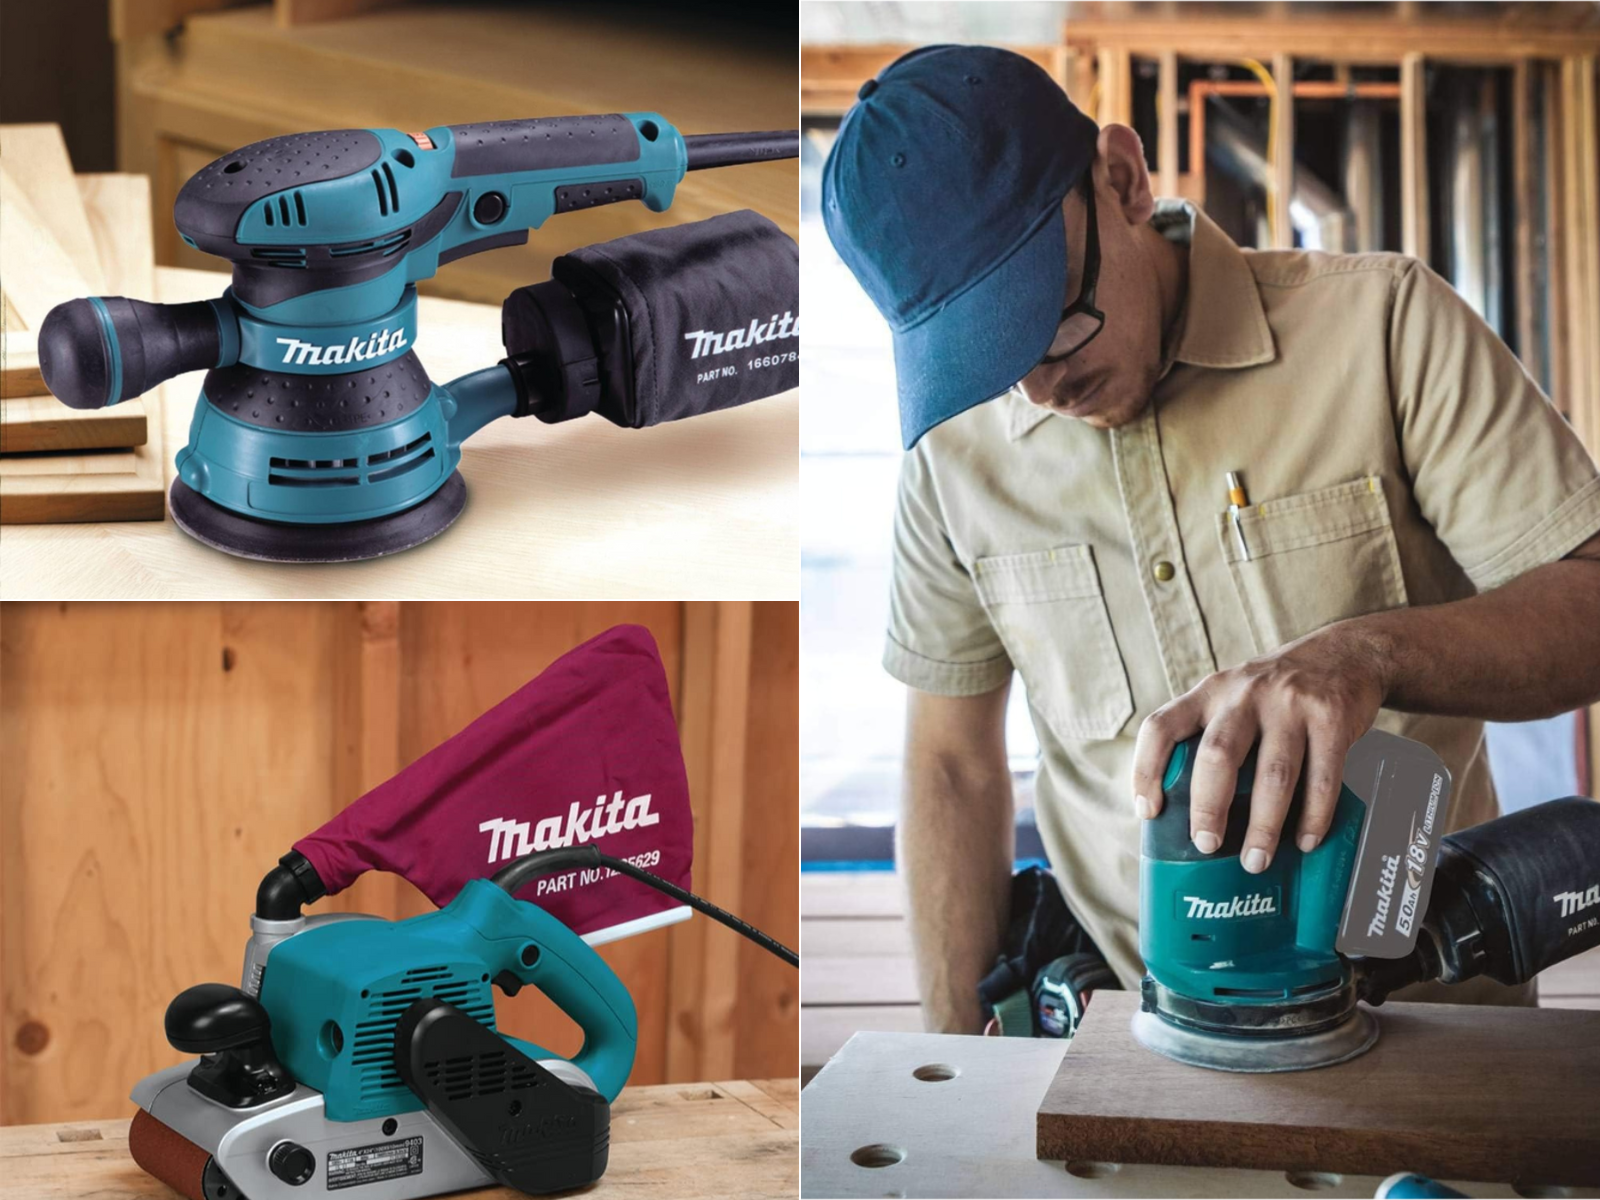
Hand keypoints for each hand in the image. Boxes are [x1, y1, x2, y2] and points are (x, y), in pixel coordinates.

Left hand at [1130, 623, 1389, 873]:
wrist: (1346, 654)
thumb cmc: (1277, 694)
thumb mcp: (1235, 698)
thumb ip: (1214, 736)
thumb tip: (1197, 815)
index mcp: (1210, 692)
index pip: (1162, 727)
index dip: (1146, 770)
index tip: (1149, 812)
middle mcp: (1244, 694)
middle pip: (1217, 755)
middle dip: (1209, 808)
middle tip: (1206, 846)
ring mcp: (1290, 704)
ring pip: (1272, 774)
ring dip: (1263, 826)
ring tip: (1255, 860)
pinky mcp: (1331, 718)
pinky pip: (1322, 778)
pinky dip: (1313, 817)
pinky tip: (1305, 841)